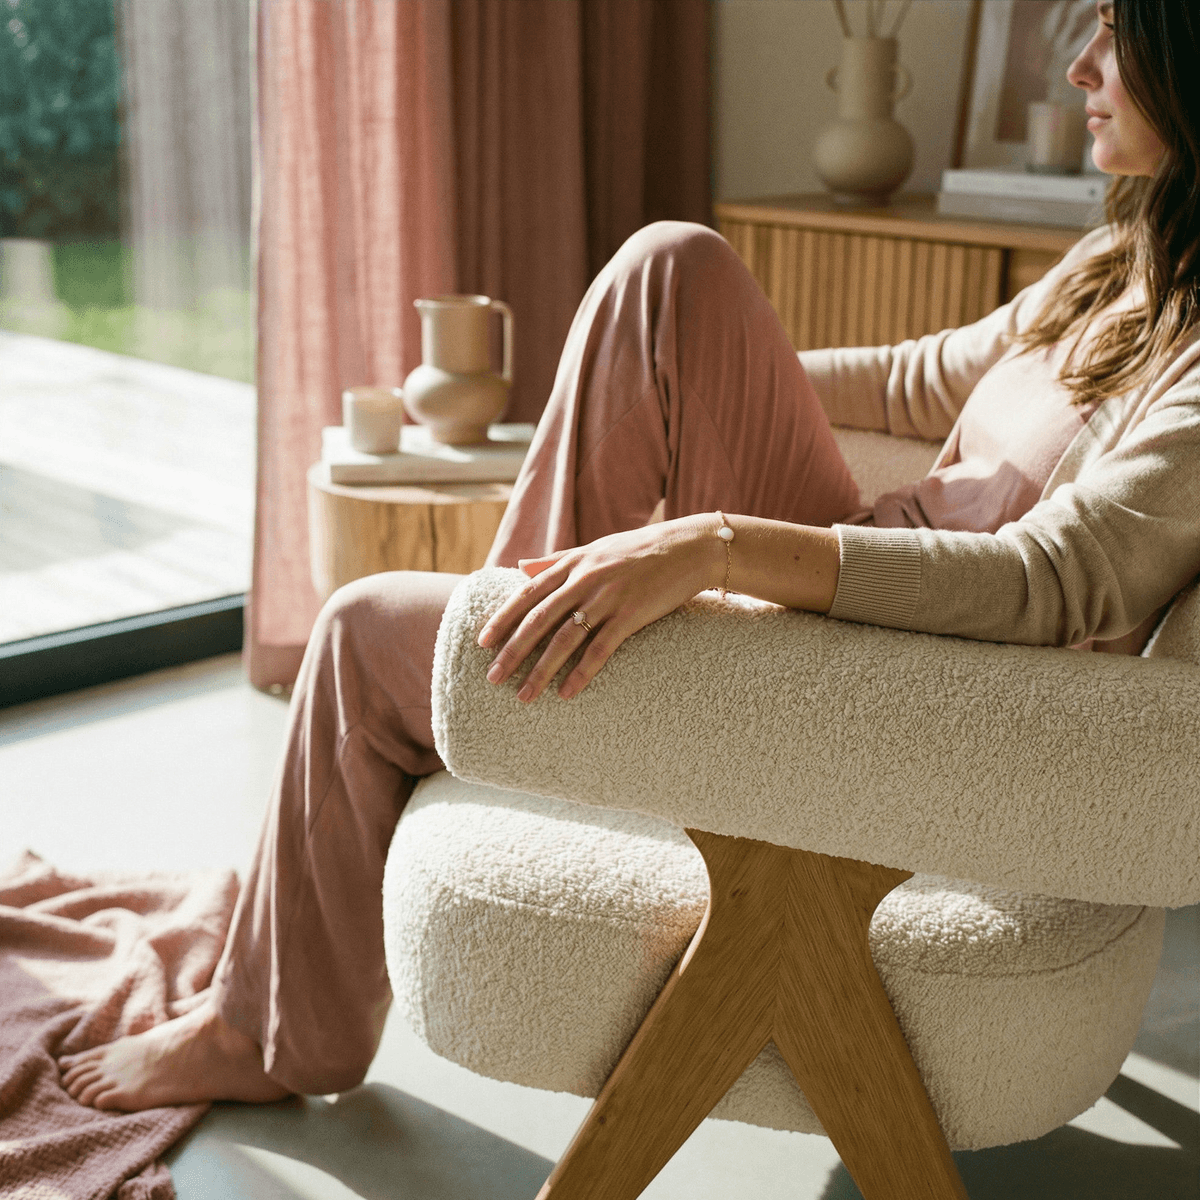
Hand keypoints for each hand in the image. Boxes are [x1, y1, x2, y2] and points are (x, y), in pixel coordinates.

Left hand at [477, 516, 721, 701]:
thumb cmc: (640, 550)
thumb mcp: (594, 548)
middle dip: (513, 651)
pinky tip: (567, 693)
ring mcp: (608, 597)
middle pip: (539, 619)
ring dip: (542, 670)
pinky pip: (601, 649)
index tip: (482, 643)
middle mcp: (585, 578)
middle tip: (492, 678)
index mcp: (574, 563)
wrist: (689, 547)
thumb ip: (556, 560)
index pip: (528, 593)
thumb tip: (520, 567)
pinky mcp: (632, 614)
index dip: (503, 618)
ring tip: (524, 695)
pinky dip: (582, 672)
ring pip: (565, 638)